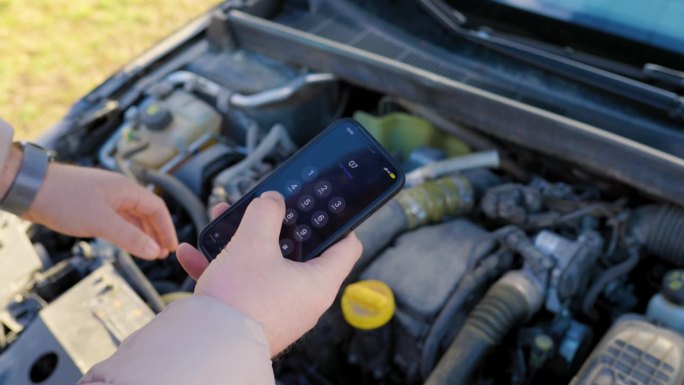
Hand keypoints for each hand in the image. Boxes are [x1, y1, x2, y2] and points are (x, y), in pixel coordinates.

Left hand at [24, 163, 177, 259]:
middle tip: (161, 253)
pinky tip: (126, 242)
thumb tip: (153, 250)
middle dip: (156, 233)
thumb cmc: (63, 199)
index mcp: (126, 189)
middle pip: (147, 212)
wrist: (29, 189)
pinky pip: (117, 219)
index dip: (167, 228)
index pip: (157, 208)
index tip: (171, 247)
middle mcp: (118, 191)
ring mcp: (105, 198)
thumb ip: (130, 237)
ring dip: (141, 234)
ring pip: (131, 217)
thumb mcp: (101, 222)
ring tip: (148, 251)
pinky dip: (126, 232)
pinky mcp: (92, 205)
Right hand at [176, 192, 361, 354]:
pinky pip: (241, 286)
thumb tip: (272, 201)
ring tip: (221, 223)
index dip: (339, 222)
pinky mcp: (253, 318)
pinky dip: (221, 268)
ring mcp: (278, 310)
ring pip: (263, 266)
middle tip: (263, 208)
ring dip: (240, 242)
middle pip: (298, 251)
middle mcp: (304, 299)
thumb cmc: (240, 299)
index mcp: (319, 282)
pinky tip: (193, 253)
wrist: (206, 347)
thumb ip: (265, 214)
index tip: (324, 206)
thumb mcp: (253, 243)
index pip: (347, 246)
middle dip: (274, 226)